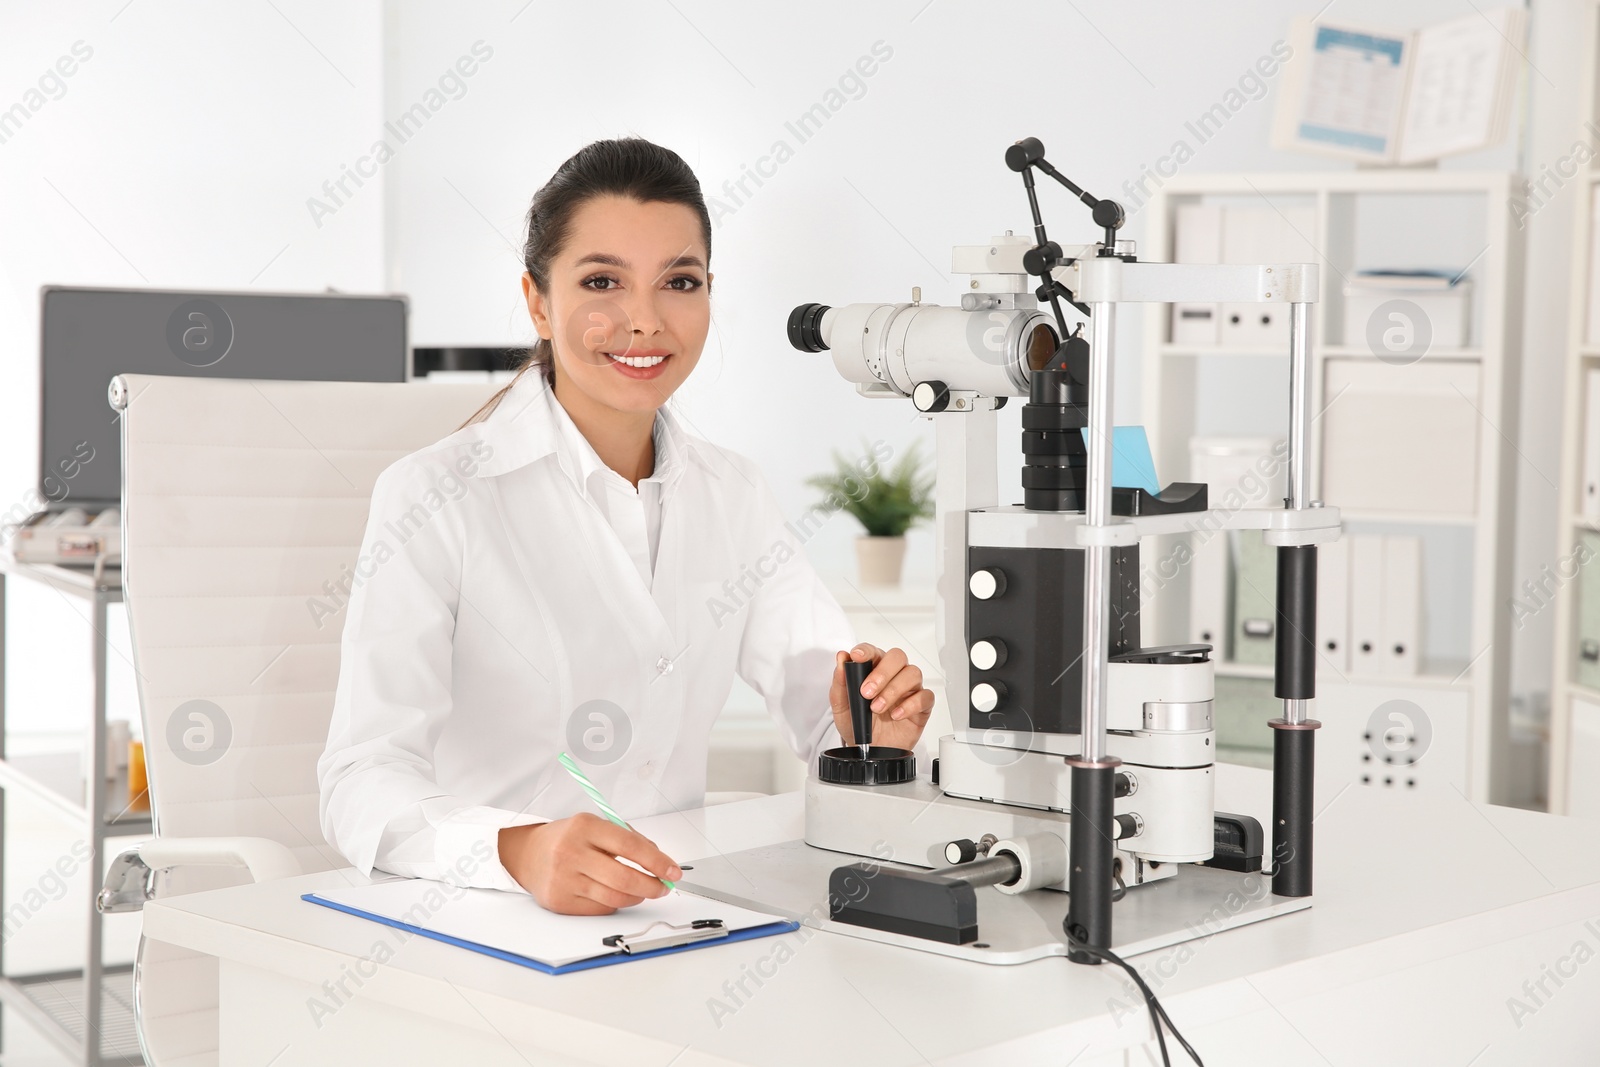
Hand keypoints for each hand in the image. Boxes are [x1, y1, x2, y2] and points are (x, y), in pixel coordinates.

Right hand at [497, 813, 681, 914]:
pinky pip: (600, 909)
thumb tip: (659, 860)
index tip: (673, 871)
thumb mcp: (594, 826)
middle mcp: (571, 852)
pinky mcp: (560, 902)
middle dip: (651, 885)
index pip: (629, 846)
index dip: (656, 861)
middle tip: (663, 887)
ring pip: (614, 898)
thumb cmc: (568, 839)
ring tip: (642, 891)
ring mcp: (564, 879)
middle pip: (623, 878)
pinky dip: (615, 904)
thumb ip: (626, 838)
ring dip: (636, 897)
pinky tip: (615, 895)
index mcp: (584, 827)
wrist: (528, 855)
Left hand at [829, 643, 934, 751]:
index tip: (857, 656)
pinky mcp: (921, 706)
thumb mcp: (841, 707)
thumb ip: (840, 682)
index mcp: (874, 670)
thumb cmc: (857, 725)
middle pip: (897, 657)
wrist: (868, 751)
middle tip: (867, 691)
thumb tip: (842, 658)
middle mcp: (894, 676)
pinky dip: (911, 705)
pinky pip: (926, 696)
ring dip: (893, 690)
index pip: (874, 651)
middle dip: (882, 672)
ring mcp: (909, 690)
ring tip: (877, 708)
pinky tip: (896, 714)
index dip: (867, 651)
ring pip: (913, 673)